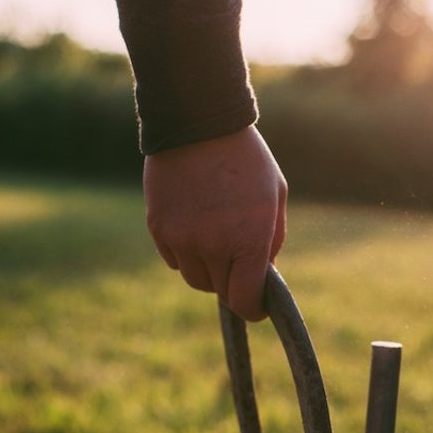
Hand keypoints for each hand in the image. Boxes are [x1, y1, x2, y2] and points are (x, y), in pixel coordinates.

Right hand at [143, 126, 287, 320]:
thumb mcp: (274, 196)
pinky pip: (174, 259)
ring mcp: (182, 238)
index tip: (256, 305)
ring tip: (216, 237)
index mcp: (248, 240)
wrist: (197, 123)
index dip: (253, 308)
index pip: (245, 301)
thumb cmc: (246, 159)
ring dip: (208, 269)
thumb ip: (272, 239)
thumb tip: (264, 274)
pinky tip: (194, 223)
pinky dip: (186, 252)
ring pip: (195, 279)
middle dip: (233, 281)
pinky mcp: (159, 228)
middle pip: (221, 291)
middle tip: (239, 258)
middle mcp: (213, 245)